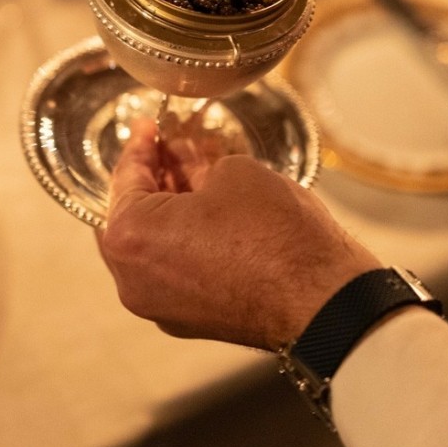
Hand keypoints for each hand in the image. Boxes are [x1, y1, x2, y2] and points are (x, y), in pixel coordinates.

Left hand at [97, 118, 380, 349]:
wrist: (322, 298)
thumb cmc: (274, 234)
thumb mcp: (231, 173)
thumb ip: (196, 166)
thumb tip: (191, 168)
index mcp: (130, 238)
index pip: (125, 179)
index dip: (139, 146)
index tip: (145, 126)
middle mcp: (132, 279)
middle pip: (133, 216)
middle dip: (154, 178)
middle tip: (169, 146)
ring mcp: (159, 305)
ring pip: (153, 244)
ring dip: (170, 208)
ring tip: (194, 173)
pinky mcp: (189, 319)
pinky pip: (174, 268)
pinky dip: (184, 238)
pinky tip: (208, 210)